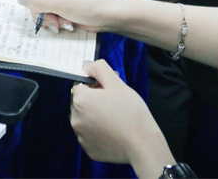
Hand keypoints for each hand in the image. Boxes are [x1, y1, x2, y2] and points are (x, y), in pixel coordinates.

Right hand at [17, 0, 108, 32]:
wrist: (106, 16)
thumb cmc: (89, 3)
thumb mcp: (59, 2)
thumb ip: (36, 0)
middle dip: (42, 9)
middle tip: (54, 17)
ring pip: (35, 4)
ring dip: (47, 17)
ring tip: (61, 22)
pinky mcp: (56, 2)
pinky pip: (42, 11)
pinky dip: (51, 19)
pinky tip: (63, 23)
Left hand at [70, 60, 174, 175]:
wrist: (142, 144)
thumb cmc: (130, 112)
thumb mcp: (117, 83)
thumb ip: (99, 69)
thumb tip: (87, 67)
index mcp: (80, 100)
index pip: (81, 86)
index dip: (96, 86)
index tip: (110, 92)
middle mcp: (75, 119)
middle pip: (81, 103)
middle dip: (94, 101)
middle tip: (114, 105)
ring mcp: (81, 136)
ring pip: (85, 119)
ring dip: (95, 116)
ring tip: (115, 119)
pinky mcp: (88, 149)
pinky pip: (90, 135)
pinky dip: (98, 132)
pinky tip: (113, 132)